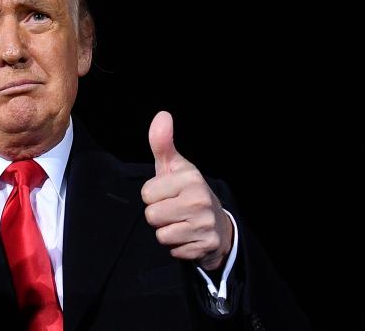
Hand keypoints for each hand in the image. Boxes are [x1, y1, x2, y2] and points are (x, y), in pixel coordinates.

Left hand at [141, 111, 232, 270]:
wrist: (217, 224)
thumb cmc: (187, 192)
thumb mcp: (174, 167)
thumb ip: (162, 143)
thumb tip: (162, 115)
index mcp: (190, 178)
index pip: (147, 193)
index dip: (153, 195)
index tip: (167, 194)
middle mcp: (200, 199)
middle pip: (152, 215)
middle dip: (158, 215)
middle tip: (173, 210)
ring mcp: (205, 224)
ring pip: (161, 234)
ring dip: (167, 232)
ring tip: (180, 223)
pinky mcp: (206, 245)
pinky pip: (173, 250)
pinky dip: (178, 247)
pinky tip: (188, 237)